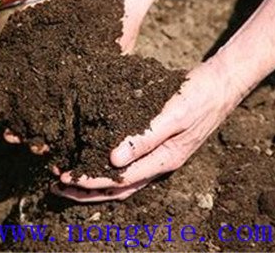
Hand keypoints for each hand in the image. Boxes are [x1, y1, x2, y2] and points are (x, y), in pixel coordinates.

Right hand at [0, 0, 87, 153]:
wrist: (106, 1)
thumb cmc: (65, 10)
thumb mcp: (31, 23)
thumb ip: (9, 45)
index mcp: (26, 71)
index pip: (5, 97)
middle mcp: (44, 87)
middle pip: (26, 115)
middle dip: (16, 130)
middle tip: (12, 137)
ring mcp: (68, 94)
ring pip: (51, 123)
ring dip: (41, 137)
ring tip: (37, 147)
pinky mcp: (93, 96)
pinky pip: (80, 121)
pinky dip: (71, 136)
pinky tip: (65, 145)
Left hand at [52, 57, 241, 201]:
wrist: (218, 85)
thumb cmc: (196, 98)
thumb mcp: (172, 116)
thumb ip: (144, 138)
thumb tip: (113, 160)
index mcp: (163, 160)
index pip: (119, 181)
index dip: (90, 181)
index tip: (64, 177)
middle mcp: (159, 164)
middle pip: (117, 188)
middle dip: (86, 189)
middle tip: (56, 184)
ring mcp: (157, 157)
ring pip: (121, 180)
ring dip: (93, 181)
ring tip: (66, 177)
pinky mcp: (154, 145)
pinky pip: (127, 164)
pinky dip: (105, 166)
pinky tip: (88, 157)